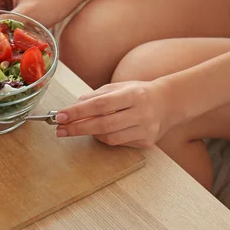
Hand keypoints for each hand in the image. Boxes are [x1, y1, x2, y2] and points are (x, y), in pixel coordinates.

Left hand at [55, 80, 177, 147]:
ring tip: (74, 129)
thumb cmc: (140, 93)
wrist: (169, 103)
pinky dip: (104, 137)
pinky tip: (97, 132)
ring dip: (88, 134)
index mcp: (133, 95)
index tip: (60, 116)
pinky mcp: (146, 142)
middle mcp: (141, 113)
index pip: (100, 104)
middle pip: (103, 124)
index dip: (78, 112)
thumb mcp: (119, 87)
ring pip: (109, 137)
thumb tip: (74, 105)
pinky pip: (118, 143)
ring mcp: (145, 130)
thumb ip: (97, 95)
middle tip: (59, 129)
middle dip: (77, 128)